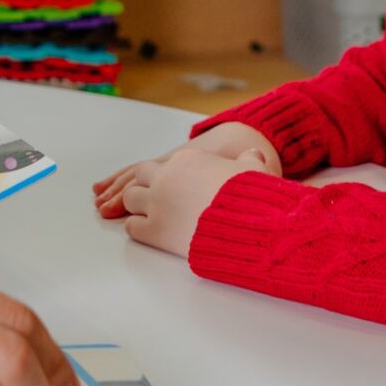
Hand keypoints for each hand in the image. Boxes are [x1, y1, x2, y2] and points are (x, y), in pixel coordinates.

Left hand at [92, 121, 276, 218]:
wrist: (246, 222)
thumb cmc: (250, 196)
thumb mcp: (253, 169)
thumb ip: (250, 160)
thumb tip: (255, 154)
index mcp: (188, 160)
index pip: (168, 164)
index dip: (167, 174)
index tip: (171, 181)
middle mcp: (166, 177)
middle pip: (142, 175)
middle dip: (145, 184)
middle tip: (146, 195)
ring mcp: (156, 203)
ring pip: (131, 197)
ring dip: (135, 204)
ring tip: (140, 212)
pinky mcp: (154, 229)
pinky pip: (133, 225)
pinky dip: (136, 227)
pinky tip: (141, 230)